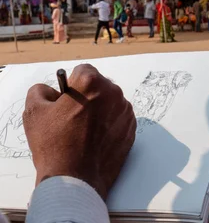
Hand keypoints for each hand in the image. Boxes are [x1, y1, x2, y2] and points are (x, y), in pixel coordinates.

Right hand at [23, 64, 135, 199]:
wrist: (75, 178)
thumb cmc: (54, 144)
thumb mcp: (35, 111)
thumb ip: (41, 90)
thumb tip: (51, 90)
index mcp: (91, 82)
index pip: (82, 70)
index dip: (71, 84)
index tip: (65, 99)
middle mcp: (113, 92)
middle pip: (99, 85)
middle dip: (87, 96)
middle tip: (71, 117)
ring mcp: (125, 111)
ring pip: (110, 102)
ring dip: (99, 110)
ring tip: (82, 131)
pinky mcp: (132, 128)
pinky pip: (118, 118)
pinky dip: (109, 124)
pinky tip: (94, 139)